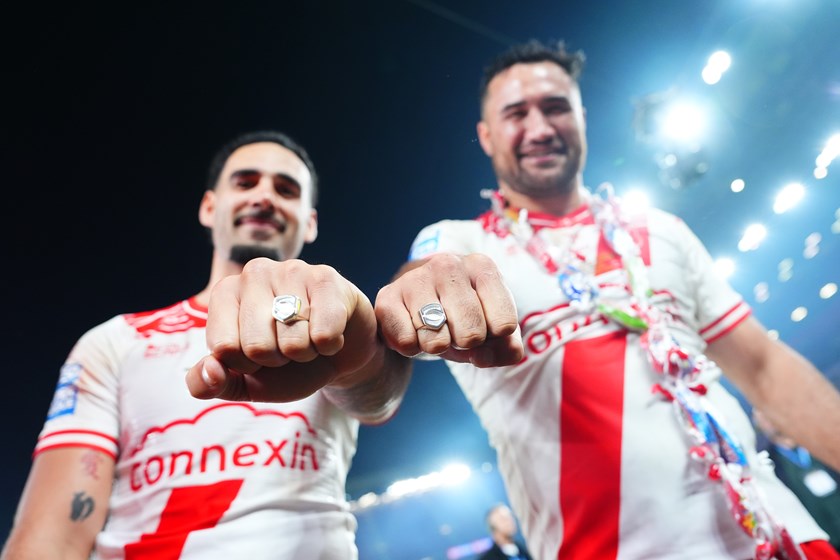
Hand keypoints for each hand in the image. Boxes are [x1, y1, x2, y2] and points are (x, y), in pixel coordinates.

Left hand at [185, 258, 377, 401]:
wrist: (337, 352)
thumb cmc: (286, 361)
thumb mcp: (244, 380)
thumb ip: (211, 383)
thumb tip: (210, 371)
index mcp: (224, 293)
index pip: (224, 349)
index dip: (245, 365)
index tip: (257, 354)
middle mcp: (254, 272)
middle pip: (257, 347)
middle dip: (277, 359)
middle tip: (287, 345)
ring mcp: (292, 270)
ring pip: (293, 343)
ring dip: (306, 353)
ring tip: (309, 336)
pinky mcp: (326, 278)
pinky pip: (324, 334)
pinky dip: (329, 346)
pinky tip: (330, 331)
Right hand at [375, 253, 522, 366]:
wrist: (418, 300)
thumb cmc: (463, 315)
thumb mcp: (492, 329)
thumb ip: (506, 348)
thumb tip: (483, 357)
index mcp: (482, 267)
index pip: (505, 325)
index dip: (495, 339)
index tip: (485, 326)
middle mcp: (448, 265)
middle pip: (472, 334)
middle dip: (466, 344)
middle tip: (456, 330)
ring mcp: (415, 278)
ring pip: (437, 340)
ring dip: (438, 347)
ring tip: (434, 330)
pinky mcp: (387, 297)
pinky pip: (407, 343)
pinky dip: (412, 349)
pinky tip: (413, 331)